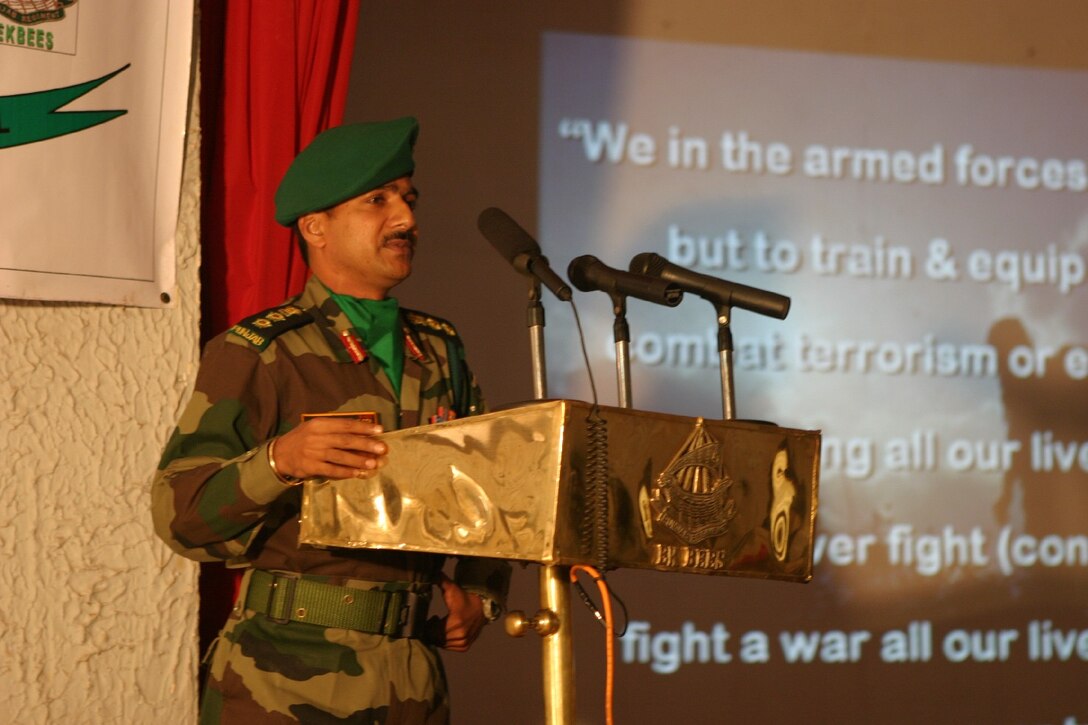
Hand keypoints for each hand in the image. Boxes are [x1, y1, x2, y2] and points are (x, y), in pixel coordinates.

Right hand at [270, 417, 387, 480]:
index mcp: (320, 424)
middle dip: (366, 444)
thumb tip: (362, 431)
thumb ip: (334, 428)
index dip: (364, 427)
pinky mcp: (311, 467)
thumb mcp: (315, 427)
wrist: (280, 453)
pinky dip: (345, 472)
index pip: (345, 425)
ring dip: (358, 460)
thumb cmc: (303, 438)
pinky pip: (331, 470)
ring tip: (373, 463)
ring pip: (340, 456)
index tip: (380, 430)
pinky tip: (357, 473)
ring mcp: (313, 453)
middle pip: (346, 441)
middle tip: (382, 448)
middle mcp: (317, 437)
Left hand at [427, 575, 485, 651]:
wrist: (482, 607)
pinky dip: (446, 641)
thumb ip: (440, 581)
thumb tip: (431, 573)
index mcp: (456, 622)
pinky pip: (449, 647)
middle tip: (435, 621)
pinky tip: (447, 632)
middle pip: (436, 638)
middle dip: (432, 630)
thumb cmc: (464, 598)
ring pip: (442, 644)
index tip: (432, 617)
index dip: (429, 625)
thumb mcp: (452, 589)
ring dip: (438, 636)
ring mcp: (464, 642)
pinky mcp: (465, 646)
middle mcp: (460, 635)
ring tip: (441, 625)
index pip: (433, 631)